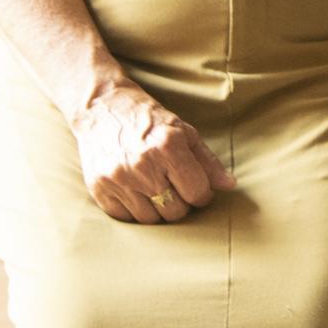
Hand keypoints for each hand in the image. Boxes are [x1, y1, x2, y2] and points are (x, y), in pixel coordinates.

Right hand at [69, 79, 234, 224]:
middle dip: (181, 203)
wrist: (100, 107)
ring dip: (157, 209)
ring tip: (155, 189)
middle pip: (174, 211)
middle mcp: (142, 165)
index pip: (197, 193)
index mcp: (168, 147)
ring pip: (150, 219)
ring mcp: (118, 178)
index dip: (203, 194)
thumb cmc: (148, 119)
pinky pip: (124, 218)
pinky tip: (135, 192)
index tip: (198, 188)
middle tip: (176, 188)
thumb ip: (207, 161)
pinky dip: (133, 210)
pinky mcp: (98, 188)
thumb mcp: (184, 132)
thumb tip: (229, 185)